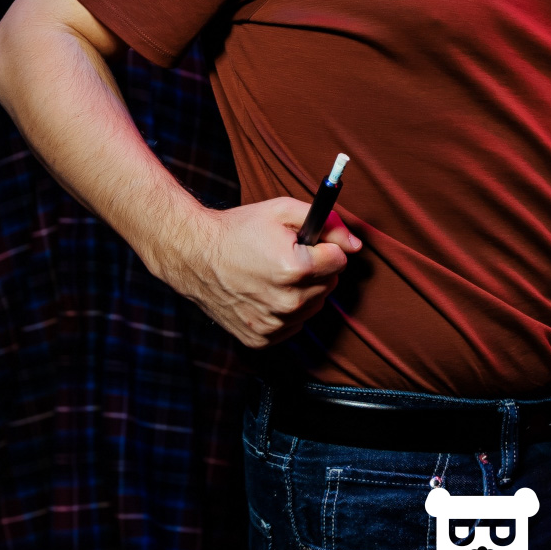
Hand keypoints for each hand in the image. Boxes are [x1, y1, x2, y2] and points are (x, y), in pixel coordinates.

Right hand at [165, 196, 362, 348]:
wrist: (194, 256)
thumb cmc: (239, 229)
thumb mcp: (283, 210)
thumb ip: (328, 222)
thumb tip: (356, 245)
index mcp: (296, 268)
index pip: (339, 260)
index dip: (325, 247)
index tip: (306, 243)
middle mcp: (288, 302)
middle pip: (329, 285)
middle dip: (316, 268)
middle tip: (287, 256)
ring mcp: (274, 324)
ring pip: (314, 306)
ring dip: (304, 291)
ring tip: (274, 273)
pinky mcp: (262, 339)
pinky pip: (294, 324)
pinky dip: (286, 310)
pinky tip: (265, 292)